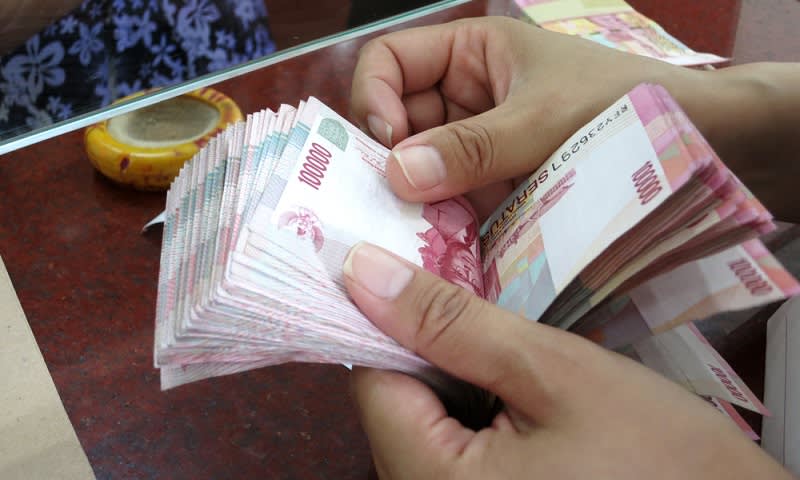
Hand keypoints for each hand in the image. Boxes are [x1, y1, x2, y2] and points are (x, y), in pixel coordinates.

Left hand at [343, 242, 790, 478]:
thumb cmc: (660, 457)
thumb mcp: (553, 371)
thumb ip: (451, 323)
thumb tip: (363, 272)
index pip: (371, 381)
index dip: (387, 318)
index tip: (415, 265)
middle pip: (394, 402)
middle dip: (426, 342)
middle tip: (472, 291)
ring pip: (422, 420)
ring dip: (452, 370)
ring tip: (499, 334)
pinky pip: (451, 445)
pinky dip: (471, 402)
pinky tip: (508, 378)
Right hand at [350, 17, 799, 221]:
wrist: (704, 144)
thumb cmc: (624, 108)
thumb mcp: (544, 120)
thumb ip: (472, 147)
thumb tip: (396, 173)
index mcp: (472, 55)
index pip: (389, 62)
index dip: (373, 100)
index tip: (389, 149)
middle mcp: (467, 99)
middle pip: (398, 122)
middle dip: (390, 161)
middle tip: (386, 210)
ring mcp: (480, 148)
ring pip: (421, 170)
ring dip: (414, 201)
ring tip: (408, 238)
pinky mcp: (497, 190)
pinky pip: (452, 203)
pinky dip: (442, 226)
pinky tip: (438, 253)